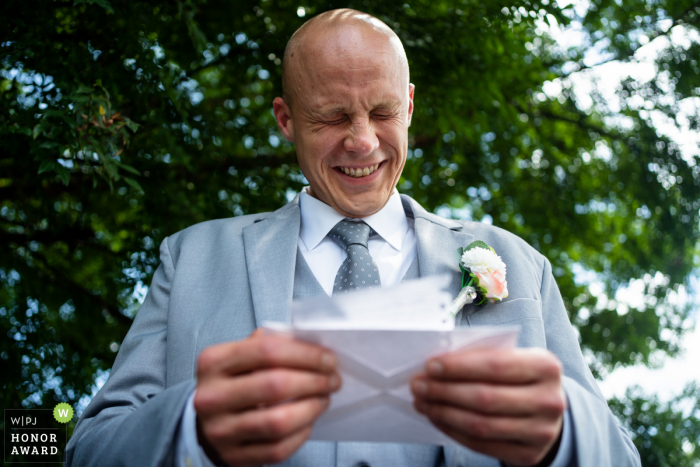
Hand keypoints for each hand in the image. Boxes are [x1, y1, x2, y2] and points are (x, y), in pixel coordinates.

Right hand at [194, 329, 340, 465]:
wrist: (205, 420)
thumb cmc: (232, 382)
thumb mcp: (240, 356)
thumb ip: (270, 345)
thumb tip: (312, 346)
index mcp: (213, 362)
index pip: (267, 350)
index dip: (305, 354)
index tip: (328, 359)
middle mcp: (211, 396)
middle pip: (275, 385)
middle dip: (314, 381)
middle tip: (332, 380)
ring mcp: (220, 430)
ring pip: (278, 421)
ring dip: (311, 408)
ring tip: (323, 399)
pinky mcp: (233, 456)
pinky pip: (277, 448)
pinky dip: (301, 434)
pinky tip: (308, 421)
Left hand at [411, 347, 565, 466]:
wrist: (548, 410)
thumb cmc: (520, 376)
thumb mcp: (513, 358)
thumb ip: (482, 358)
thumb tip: (436, 367)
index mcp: (546, 366)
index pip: (495, 365)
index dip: (459, 367)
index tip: (430, 366)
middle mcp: (549, 400)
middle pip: (485, 397)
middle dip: (444, 390)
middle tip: (418, 385)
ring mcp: (541, 432)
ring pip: (481, 425)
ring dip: (444, 413)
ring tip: (422, 402)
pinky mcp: (528, 455)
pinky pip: (482, 445)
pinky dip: (453, 431)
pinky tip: (437, 418)